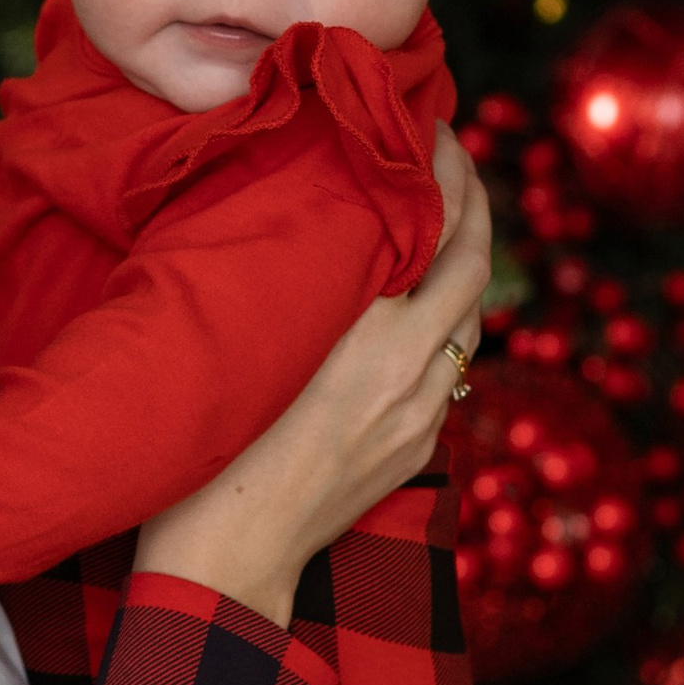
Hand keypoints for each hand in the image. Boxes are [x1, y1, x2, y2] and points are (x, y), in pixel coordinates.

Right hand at [133, 146, 491, 626]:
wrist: (230, 561)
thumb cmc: (209, 452)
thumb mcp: (252, 345)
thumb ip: (302, 282)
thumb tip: (320, 215)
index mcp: (374, 340)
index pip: (443, 232)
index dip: (450, 171)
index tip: (433, 124)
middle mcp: (413, 376)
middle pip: (474, 270)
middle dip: (472, 203)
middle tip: (451, 153)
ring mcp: (421, 419)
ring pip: (467, 324)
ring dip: (460, 267)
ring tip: (437, 221)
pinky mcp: (415, 452)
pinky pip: (446, 371)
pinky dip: (440, 325)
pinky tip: (411, 311)